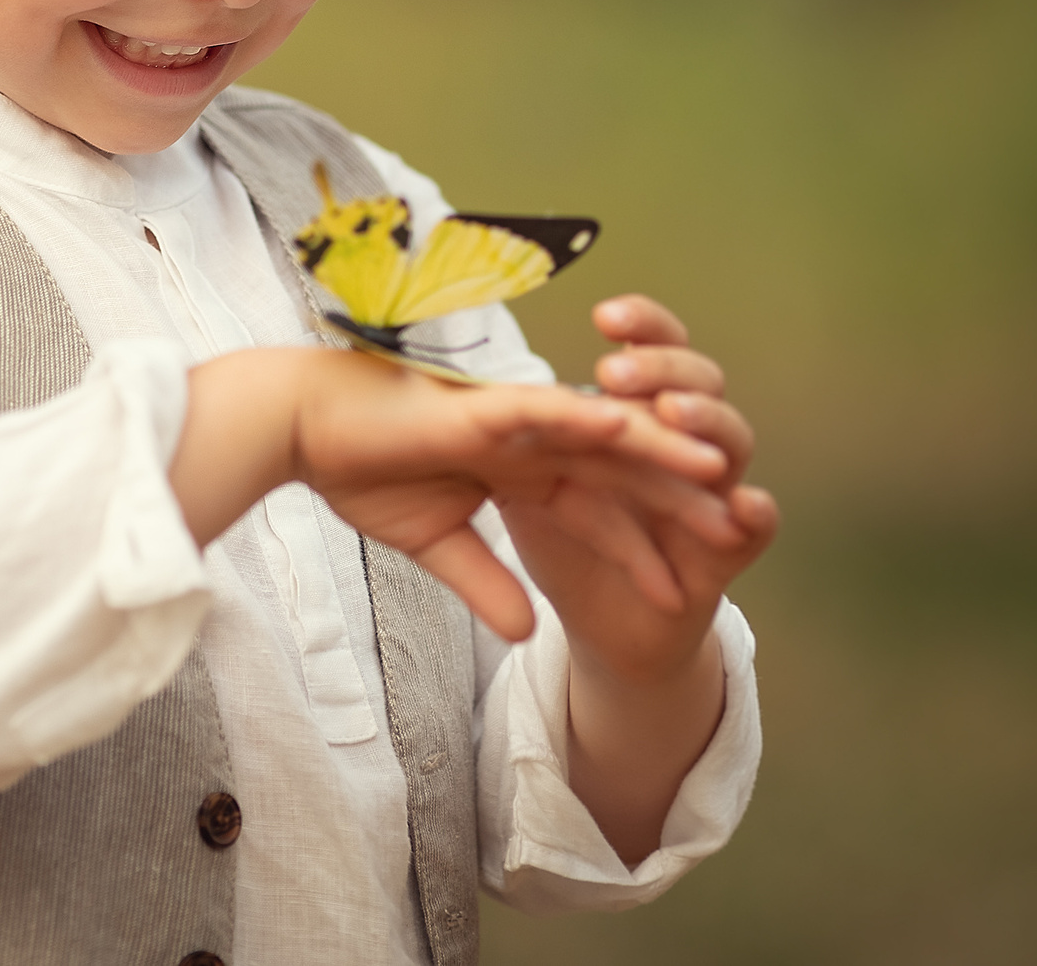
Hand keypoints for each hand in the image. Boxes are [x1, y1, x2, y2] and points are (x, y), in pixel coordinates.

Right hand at [172, 346, 738, 641]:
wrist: (298, 431)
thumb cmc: (355, 473)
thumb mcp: (432, 546)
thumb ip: (484, 582)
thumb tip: (523, 633)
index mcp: (518, 469)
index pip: (595, 513)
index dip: (639, 553)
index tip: (683, 599)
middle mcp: (528, 437)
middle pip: (620, 472)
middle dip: (678, 501)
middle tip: (737, 532)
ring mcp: (511, 417)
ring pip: (602, 434)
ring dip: (660, 454)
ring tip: (721, 476)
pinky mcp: (481, 404)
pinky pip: (549, 409)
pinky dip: (592, 417)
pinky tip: (638, 429)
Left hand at [498, 295, 777, 682]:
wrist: (606, 632)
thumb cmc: (566, 551)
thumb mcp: (517, 499)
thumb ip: (496, 447)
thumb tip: (451, 407)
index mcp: (628, 423)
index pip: (646, 356)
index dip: (641, 327)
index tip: (606, 314)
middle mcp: (679, 451)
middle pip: (692, 384)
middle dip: (665, 368)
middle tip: (616, 371)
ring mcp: (707, 499)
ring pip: (730, 440)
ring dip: (709, 424)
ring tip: (675, 415)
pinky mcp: (722, 558)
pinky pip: (754, 530)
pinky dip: (756, 516)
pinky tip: (746, 504)